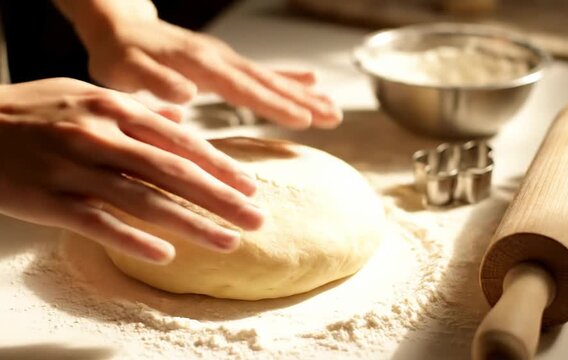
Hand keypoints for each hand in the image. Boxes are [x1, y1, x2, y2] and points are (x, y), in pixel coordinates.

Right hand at [0, 78, 263, 263]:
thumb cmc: (32, 112)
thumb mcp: (85, 95)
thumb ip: (136, 110)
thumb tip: (180, 118)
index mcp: (114, 109)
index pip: (180, 141)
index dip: (220, 166)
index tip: (249, 186)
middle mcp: (100, 137)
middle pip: (174, 173)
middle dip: (221, 198)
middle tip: (257, 218)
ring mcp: (74, 169)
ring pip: (144, 201)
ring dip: (192, 224)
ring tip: (228, 241)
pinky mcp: (47, 200)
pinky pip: (97, 224)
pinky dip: (133, 240)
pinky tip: (166, 254)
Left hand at [66, 1, 341, 128]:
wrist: (121, 28)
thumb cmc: (118, 55)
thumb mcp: (123, 71)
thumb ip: (154, 82)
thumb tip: (187, 94)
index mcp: (199, 64)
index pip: (243, 87)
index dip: (274, 103)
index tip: (305, 118)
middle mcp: (220, 58)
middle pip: (267, 82)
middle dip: (303, 100)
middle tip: (335, 116)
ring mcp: (226, 58)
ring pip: (271, 77)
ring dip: (304, 93)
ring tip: (333, 108)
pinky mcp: (227, 62)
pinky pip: (263, 71)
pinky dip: (289, 77)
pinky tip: (311, 81)